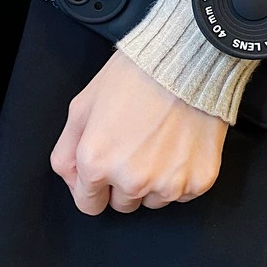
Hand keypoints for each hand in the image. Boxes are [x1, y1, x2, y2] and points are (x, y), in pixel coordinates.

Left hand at [50, 50, 228, 214]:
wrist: (185, 61)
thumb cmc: (135, 77)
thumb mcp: (82, 106)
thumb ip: (67, 151)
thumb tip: (73, 179)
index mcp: (97, 163)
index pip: (88, 204)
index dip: (93, 186)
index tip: (105, 168)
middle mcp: (131, 181)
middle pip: (123, 204)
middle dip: (123, 182)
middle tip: (134, 145)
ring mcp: (168, 184)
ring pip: (154, 201)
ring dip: (154, 179)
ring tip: (159, 140)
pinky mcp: (199, 181)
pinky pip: (183, 193)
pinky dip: (181, 174)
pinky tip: (179, 144)